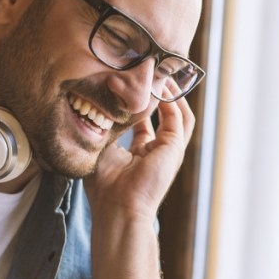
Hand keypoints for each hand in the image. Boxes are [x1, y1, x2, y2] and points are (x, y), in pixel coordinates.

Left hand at [87, 83, 194, 220]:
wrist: (118, 207)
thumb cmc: (104, 186)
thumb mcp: (102, 148)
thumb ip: (106, 127)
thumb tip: (98, 104)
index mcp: (140, 154)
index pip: (145, 122)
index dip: (139, 102)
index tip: (130, 82)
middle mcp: (157, 151)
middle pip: (165, 115)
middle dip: (160, 92)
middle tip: (150, 70)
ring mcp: (169, 150)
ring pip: (178, 114)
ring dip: (171, 93)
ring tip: (160, 72)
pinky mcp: (174, 148)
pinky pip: (179, 118)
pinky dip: (172, 100)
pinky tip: (161, 85)